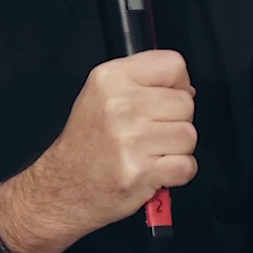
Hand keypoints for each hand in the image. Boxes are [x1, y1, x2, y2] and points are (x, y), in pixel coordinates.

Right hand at [0, 50, 196, 252]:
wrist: (64, 187)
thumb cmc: (87, 143)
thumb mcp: (102, 94)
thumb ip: (140, 81)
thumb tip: (186, 88)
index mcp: (110, 78)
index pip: (173, 65)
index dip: (176, 85)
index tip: (161, 101)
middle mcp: (119, 105)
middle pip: (185, 102)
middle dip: (175, 121)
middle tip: (149, 133)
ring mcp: (131, 139)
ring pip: (189, 136)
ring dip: (176, 149)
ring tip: (149, 153)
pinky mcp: (141, 171)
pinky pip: (187, 166)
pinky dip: (177, 173)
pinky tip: (154, 171)